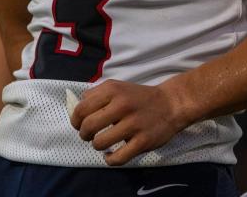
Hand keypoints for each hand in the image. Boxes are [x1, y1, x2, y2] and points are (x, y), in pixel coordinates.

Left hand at [69, 79, 185, 165]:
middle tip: (88, 135)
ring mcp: (133, 124)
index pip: (82, 108)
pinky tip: (110, 155)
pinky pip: (118, 158)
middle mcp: (122, 105)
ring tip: (101, 143)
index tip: (78, 124)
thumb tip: (77, 109)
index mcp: (112, 90)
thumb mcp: (117, 87)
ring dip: (96, 146)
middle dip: (83, 134)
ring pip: (100, 143)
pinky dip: (109, 160)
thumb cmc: (138, 97)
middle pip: (88, 126)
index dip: (75, 120)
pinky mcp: (143, 141)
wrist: (170, 104)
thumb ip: (96, 95)